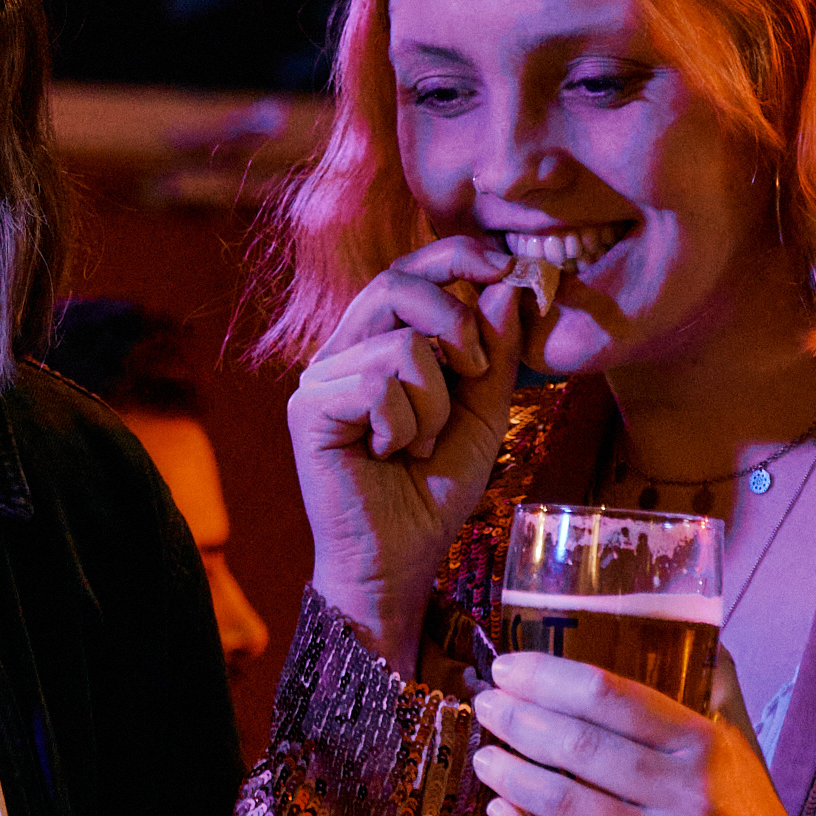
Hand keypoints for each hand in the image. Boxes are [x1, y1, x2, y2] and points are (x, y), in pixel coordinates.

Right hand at [289, 236, 527, 669]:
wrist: (399, 558)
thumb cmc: (433, 491)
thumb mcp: (484, 415)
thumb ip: (496, 354)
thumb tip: (508, 285)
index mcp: (377, 343)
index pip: (409, 271)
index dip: (455, 256)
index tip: (506, 268)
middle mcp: (340, 352)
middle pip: (396, 285)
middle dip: (454, 322)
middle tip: (475, 374)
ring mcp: (318, 379)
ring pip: (400, 347)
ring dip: (434, 404)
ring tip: (419, 444)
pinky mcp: (308, 410)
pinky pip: (379, 388)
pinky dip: (404, 425)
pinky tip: (391, 454)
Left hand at [473, 646, 815, 815]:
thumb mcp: (741, 753)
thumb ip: (711, 692)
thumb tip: (687, 629)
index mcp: (705, 746)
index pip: (611, 695)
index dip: (547, 676)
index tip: (506, 667)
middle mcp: (686, 793)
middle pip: (578, 743)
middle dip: (517, 719)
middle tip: (485, 705)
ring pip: (563, 799)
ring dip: (509, 773)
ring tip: (484, 756)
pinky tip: (499, 813)